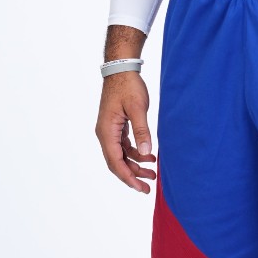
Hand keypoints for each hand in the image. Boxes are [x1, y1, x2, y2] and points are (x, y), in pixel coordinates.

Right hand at [95, 72, 156, 193]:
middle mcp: (105, 134)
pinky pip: (124, 146)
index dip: (128, 177)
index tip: (140, 187)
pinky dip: (135, 154)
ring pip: (121, 156)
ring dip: (135, 165)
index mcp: (106, 131)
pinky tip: (149, 156)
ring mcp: (110, 131)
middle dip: (132, 176)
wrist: (121, 69)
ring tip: (153, 173)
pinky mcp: (116, 127)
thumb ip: (142, 131)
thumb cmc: (128, 86)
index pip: (115, 161)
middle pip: (116, 162)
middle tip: (148, 187)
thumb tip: (146, 153)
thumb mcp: (137, 108)